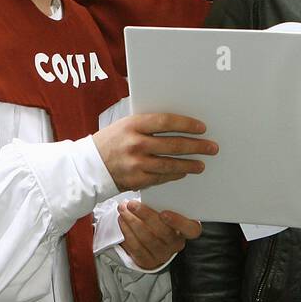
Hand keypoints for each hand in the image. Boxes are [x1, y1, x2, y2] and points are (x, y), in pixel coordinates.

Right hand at [93, 112, 217, 190]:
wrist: (89, 165)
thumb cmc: (112, 141)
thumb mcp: (126, 125)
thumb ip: (149, 124)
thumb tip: (179, 125)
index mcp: (134, 125)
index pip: (166, 122)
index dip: (187, 124)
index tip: (202, 127)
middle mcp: (135, 143)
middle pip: (173, 145)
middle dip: (196, 146)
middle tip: (211, 147)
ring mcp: (136, 163)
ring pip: (170, 164)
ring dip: (189, 164)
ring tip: (202, 164)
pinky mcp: (136, 180)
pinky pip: (161, 177)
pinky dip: (174, 175)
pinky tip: (183, 172)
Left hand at [119, 200, 202, 269]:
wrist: (155, 241)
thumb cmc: (163, 220)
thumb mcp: (170, 211)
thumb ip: (166, 204)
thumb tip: (153, 193)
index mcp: (188, 230)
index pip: (190, 229)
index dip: (178, 222)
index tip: (164, 212)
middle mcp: (177, 244)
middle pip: (163, 232)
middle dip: (145, 216)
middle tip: (132, 204)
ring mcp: (162, 255)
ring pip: (147, 239)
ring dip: (132, 222)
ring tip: (123, 210)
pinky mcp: (148, 261)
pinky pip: (136, 247)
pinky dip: (127, 232)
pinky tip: (122, 221)